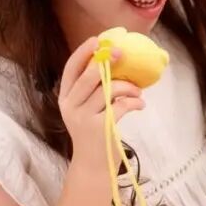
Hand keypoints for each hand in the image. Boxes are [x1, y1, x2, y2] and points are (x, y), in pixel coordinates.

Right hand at [58, 37, 144, 170]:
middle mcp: (70, 107)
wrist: (93, 165)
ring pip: (107, 90)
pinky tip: (140, 105)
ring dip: (127, 87)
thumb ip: (93, 89)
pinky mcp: (100, 128)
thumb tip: (114, 61)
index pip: (70, 69)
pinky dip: (134, 103)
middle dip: (106, 62)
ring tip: (138, 92)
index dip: (82, 52)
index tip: (97, 40)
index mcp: (65, 98)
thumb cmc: (93, 133)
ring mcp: (84, 118)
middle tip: (121, 53)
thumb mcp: (86, 109)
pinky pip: (121, 106)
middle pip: (87, 77)